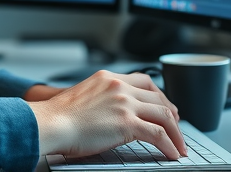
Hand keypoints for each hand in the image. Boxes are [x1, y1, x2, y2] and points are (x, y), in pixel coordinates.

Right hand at [25, 70, 186, 159]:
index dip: (159, 95)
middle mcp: (119, 86)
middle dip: (172, 115)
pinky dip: (169, 145)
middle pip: (158, 97)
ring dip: (175, 133)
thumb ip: (102, 99)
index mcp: (108, 78)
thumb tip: (113, 115)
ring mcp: (125, 103)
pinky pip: (158, 133)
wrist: (52, 123)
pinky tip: (171, 153)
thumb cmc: (59, 116)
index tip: (165, 107)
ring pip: (163, 115)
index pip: (144, 81)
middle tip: (176, 128)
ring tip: (179, 146)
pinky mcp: (127, 122)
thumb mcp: (84, 96)